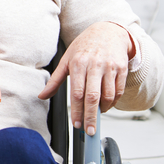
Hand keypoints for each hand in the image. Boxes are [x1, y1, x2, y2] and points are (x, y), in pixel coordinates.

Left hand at [38, 21, 133, 136]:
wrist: (108, 32)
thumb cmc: (85, 47)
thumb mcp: (66, 60)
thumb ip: (55, 80)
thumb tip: (42, 96)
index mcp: (78, 64)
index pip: (77, 93)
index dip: (77, 111)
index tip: (76, 124)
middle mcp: (95, 65)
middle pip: (93, 97)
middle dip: (90, 117)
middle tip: (89, 131)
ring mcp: (110, 67)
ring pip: (108, 95)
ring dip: (103, 110)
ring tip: (96, 116)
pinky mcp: (121, 69)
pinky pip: (119, 91)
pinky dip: (113, 102)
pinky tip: (106, 105)